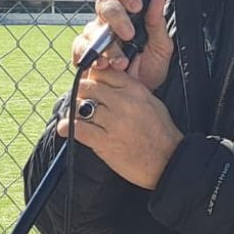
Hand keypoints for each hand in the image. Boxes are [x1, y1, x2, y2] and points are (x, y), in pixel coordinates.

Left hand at [59, 69, 182, 189]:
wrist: (168, 161)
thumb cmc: (162, 134)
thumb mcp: (151, 102)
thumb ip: (132, 89)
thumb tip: (113, 82)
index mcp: (134, 90)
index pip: (104, 72)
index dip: (92, 77)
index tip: (89, 84)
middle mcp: (123, 102)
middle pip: (87, 86)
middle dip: (79, 92)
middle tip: (78, 100)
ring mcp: (113, 122)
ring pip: (79, 105)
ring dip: (73, 110)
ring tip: (72, 116)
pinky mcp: (104, 141)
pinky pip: (77, 128)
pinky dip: (67, 127)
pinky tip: (65, 128)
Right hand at [71, 0, 173, 92]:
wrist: (137, 95)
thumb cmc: (149, 69)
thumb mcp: (160, 47)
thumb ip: (157, 24)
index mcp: (125, 12)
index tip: (137, 6)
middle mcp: (106, 21)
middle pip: (103, 4)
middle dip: (117, 18)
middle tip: (129, 34)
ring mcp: (93, 36)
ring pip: (93, 29)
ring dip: (108, 46)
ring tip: (122, 62)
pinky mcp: (83, 54)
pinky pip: (81, 49)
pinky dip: (92, 57)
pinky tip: (104, 65)